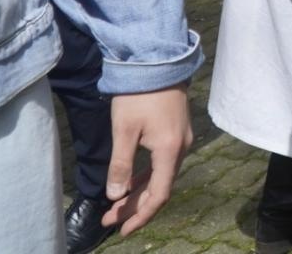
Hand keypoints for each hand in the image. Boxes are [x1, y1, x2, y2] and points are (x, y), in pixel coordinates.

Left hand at [99, 86, 192, 236]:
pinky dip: (147, 177)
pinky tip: (132, 182)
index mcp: (169, 151)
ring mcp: (181, 139)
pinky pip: (163, 163)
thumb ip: (121, 165)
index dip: (141, 216)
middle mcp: (181, 148)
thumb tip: (116, 195)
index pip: (159, 195)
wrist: (158, 62)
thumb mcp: (124, 130)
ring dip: (140, 193)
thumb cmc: (139, 95)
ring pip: (162, 176)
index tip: (121, 229)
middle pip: (160, 188)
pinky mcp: (176, 131)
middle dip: (135, 207)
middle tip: (109, 218)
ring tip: (117, 205)